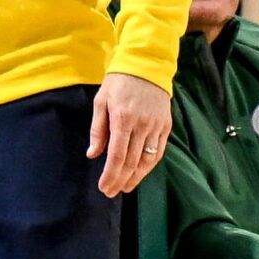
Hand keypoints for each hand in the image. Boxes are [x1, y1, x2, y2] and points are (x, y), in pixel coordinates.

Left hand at [86, 72, 173, 197]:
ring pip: (147, 160)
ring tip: (125, 188)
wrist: (146, 65)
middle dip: (121, 180)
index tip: (104, 187)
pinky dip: (150, 166)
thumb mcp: (101, 101)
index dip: (111, 174)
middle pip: (132, 161)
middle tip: (111, 192)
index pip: (117, 155)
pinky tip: (141, 173)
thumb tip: (92, 154)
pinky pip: (159, 151)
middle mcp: (142, 125)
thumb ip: (97, 130)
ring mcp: (156, 126)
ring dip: (136, 177)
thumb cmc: (118, 83)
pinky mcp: (166, 126)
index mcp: (122, 118)